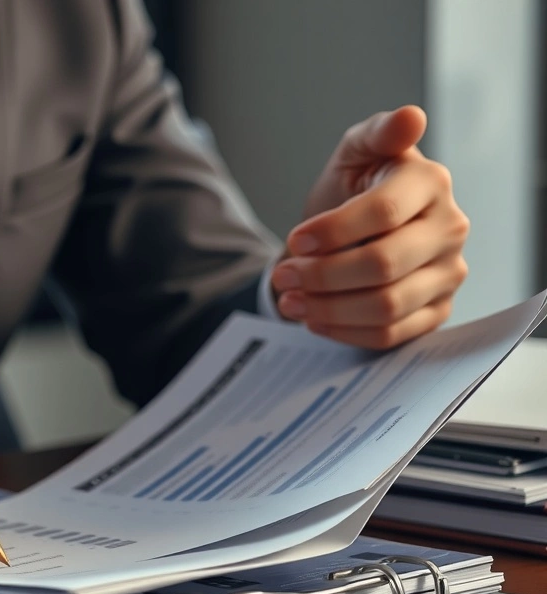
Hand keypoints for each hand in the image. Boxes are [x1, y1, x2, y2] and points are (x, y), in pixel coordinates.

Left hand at [271, 105, 469, 348]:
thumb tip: (410, 118)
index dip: (334, 231)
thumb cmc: (354, 189)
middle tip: (283, 276)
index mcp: (431, 183)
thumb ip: (376, 134)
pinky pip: (391, 334)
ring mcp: (448, 273)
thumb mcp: (354, 154)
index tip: (294, 239)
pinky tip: (314, 319)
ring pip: (386, 305)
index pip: (384, 213)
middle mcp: (450, 228)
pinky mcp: (437, 311)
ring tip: (290, 299)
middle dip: (321, 275)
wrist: (351, 234)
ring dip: (327, 307)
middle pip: (383, 265)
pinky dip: (344, 331)